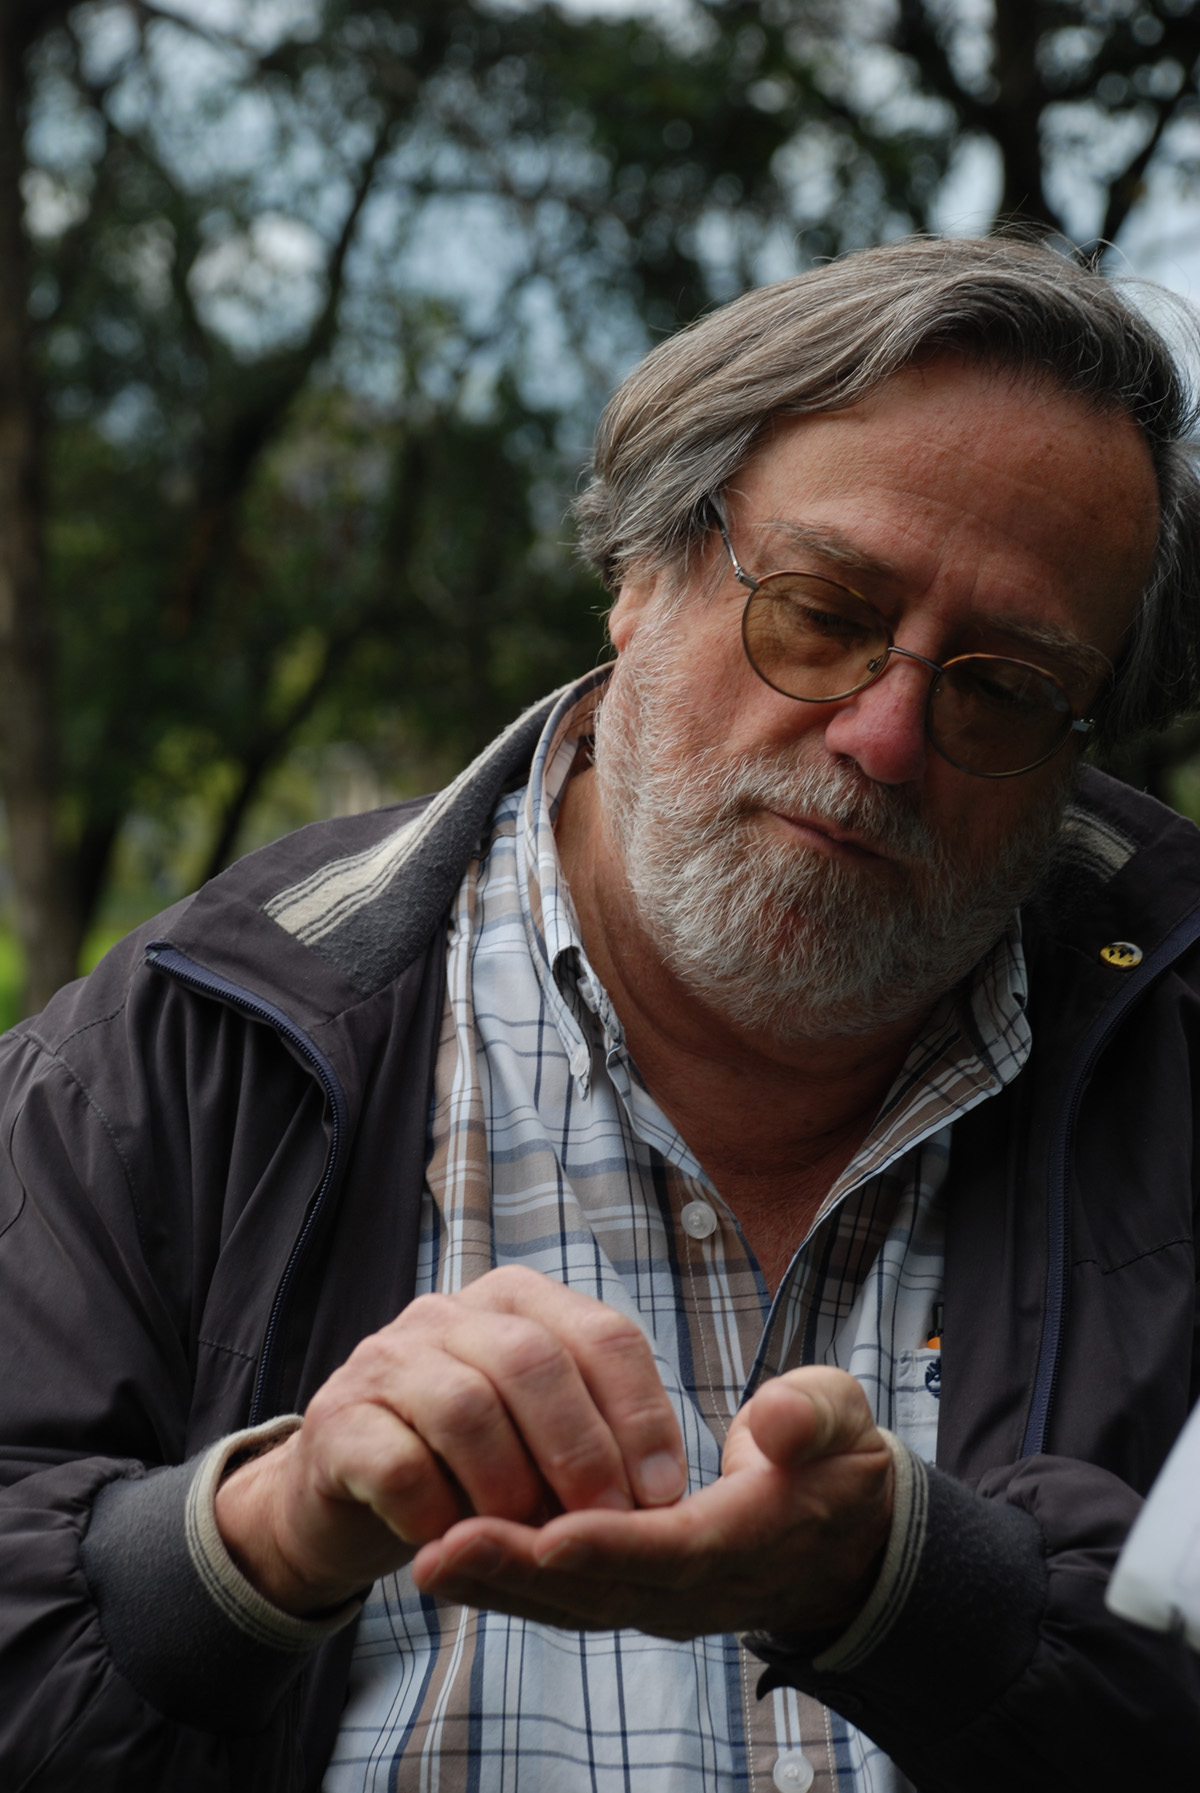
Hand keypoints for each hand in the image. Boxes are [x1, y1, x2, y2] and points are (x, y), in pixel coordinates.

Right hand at [214, 1266, 686, 1613]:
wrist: (345, 1489)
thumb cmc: (468, 1462)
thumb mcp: (539, 1437)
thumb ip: (594, 1437)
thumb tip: (663, 1496)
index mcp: (518, 1302)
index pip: (602, 1334)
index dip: (642, 1414)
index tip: (665, 1492)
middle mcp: (450, 1313)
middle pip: (535, 1361)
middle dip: (582, 1450)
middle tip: (606, 1522)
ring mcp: (387, 1359)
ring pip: (467, 1406)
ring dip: (511, 1487)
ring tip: (529, 1539)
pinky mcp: (338, 1420)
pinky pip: (400, 1465)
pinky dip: (440, 1515)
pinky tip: (456, 1544)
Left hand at [410, 1366, 893, 1641]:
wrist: (838, 1531)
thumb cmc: (834, 1460)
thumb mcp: (842, 1421)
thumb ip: (814, 1417)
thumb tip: (779, 1419)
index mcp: (748, 1538)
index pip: (672, 1549)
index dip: (612, 1545)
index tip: (549, 1534)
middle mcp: (694, 1585)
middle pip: (600, 1588)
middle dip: (521, 1572)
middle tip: (442, 1550)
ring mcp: (658, 1597)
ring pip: (569, 1601)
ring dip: (497, 1585)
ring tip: (427, 1559)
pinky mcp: (630, 1591)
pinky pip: (561, 1597)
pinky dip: (505, 1585)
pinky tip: (447, 1560)